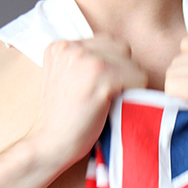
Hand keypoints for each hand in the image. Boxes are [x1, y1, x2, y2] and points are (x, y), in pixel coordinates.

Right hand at [27, 36, 147, 169]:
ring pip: (131, 62)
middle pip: (121, 48)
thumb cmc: (63, 119)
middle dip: (122, 72)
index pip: (106, 44)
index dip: (111, 67)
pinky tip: (115, 106)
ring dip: (129, 84)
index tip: (100, 89)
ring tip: (110, 102)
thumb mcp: (66, 79)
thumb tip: (121, 60)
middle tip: (108, 96)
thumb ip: (84, 64)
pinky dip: (135, 94)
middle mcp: (71, 47)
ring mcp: (85, 58)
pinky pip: (137, 77)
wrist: (50, 143)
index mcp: (61, 46)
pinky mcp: (100, 74)